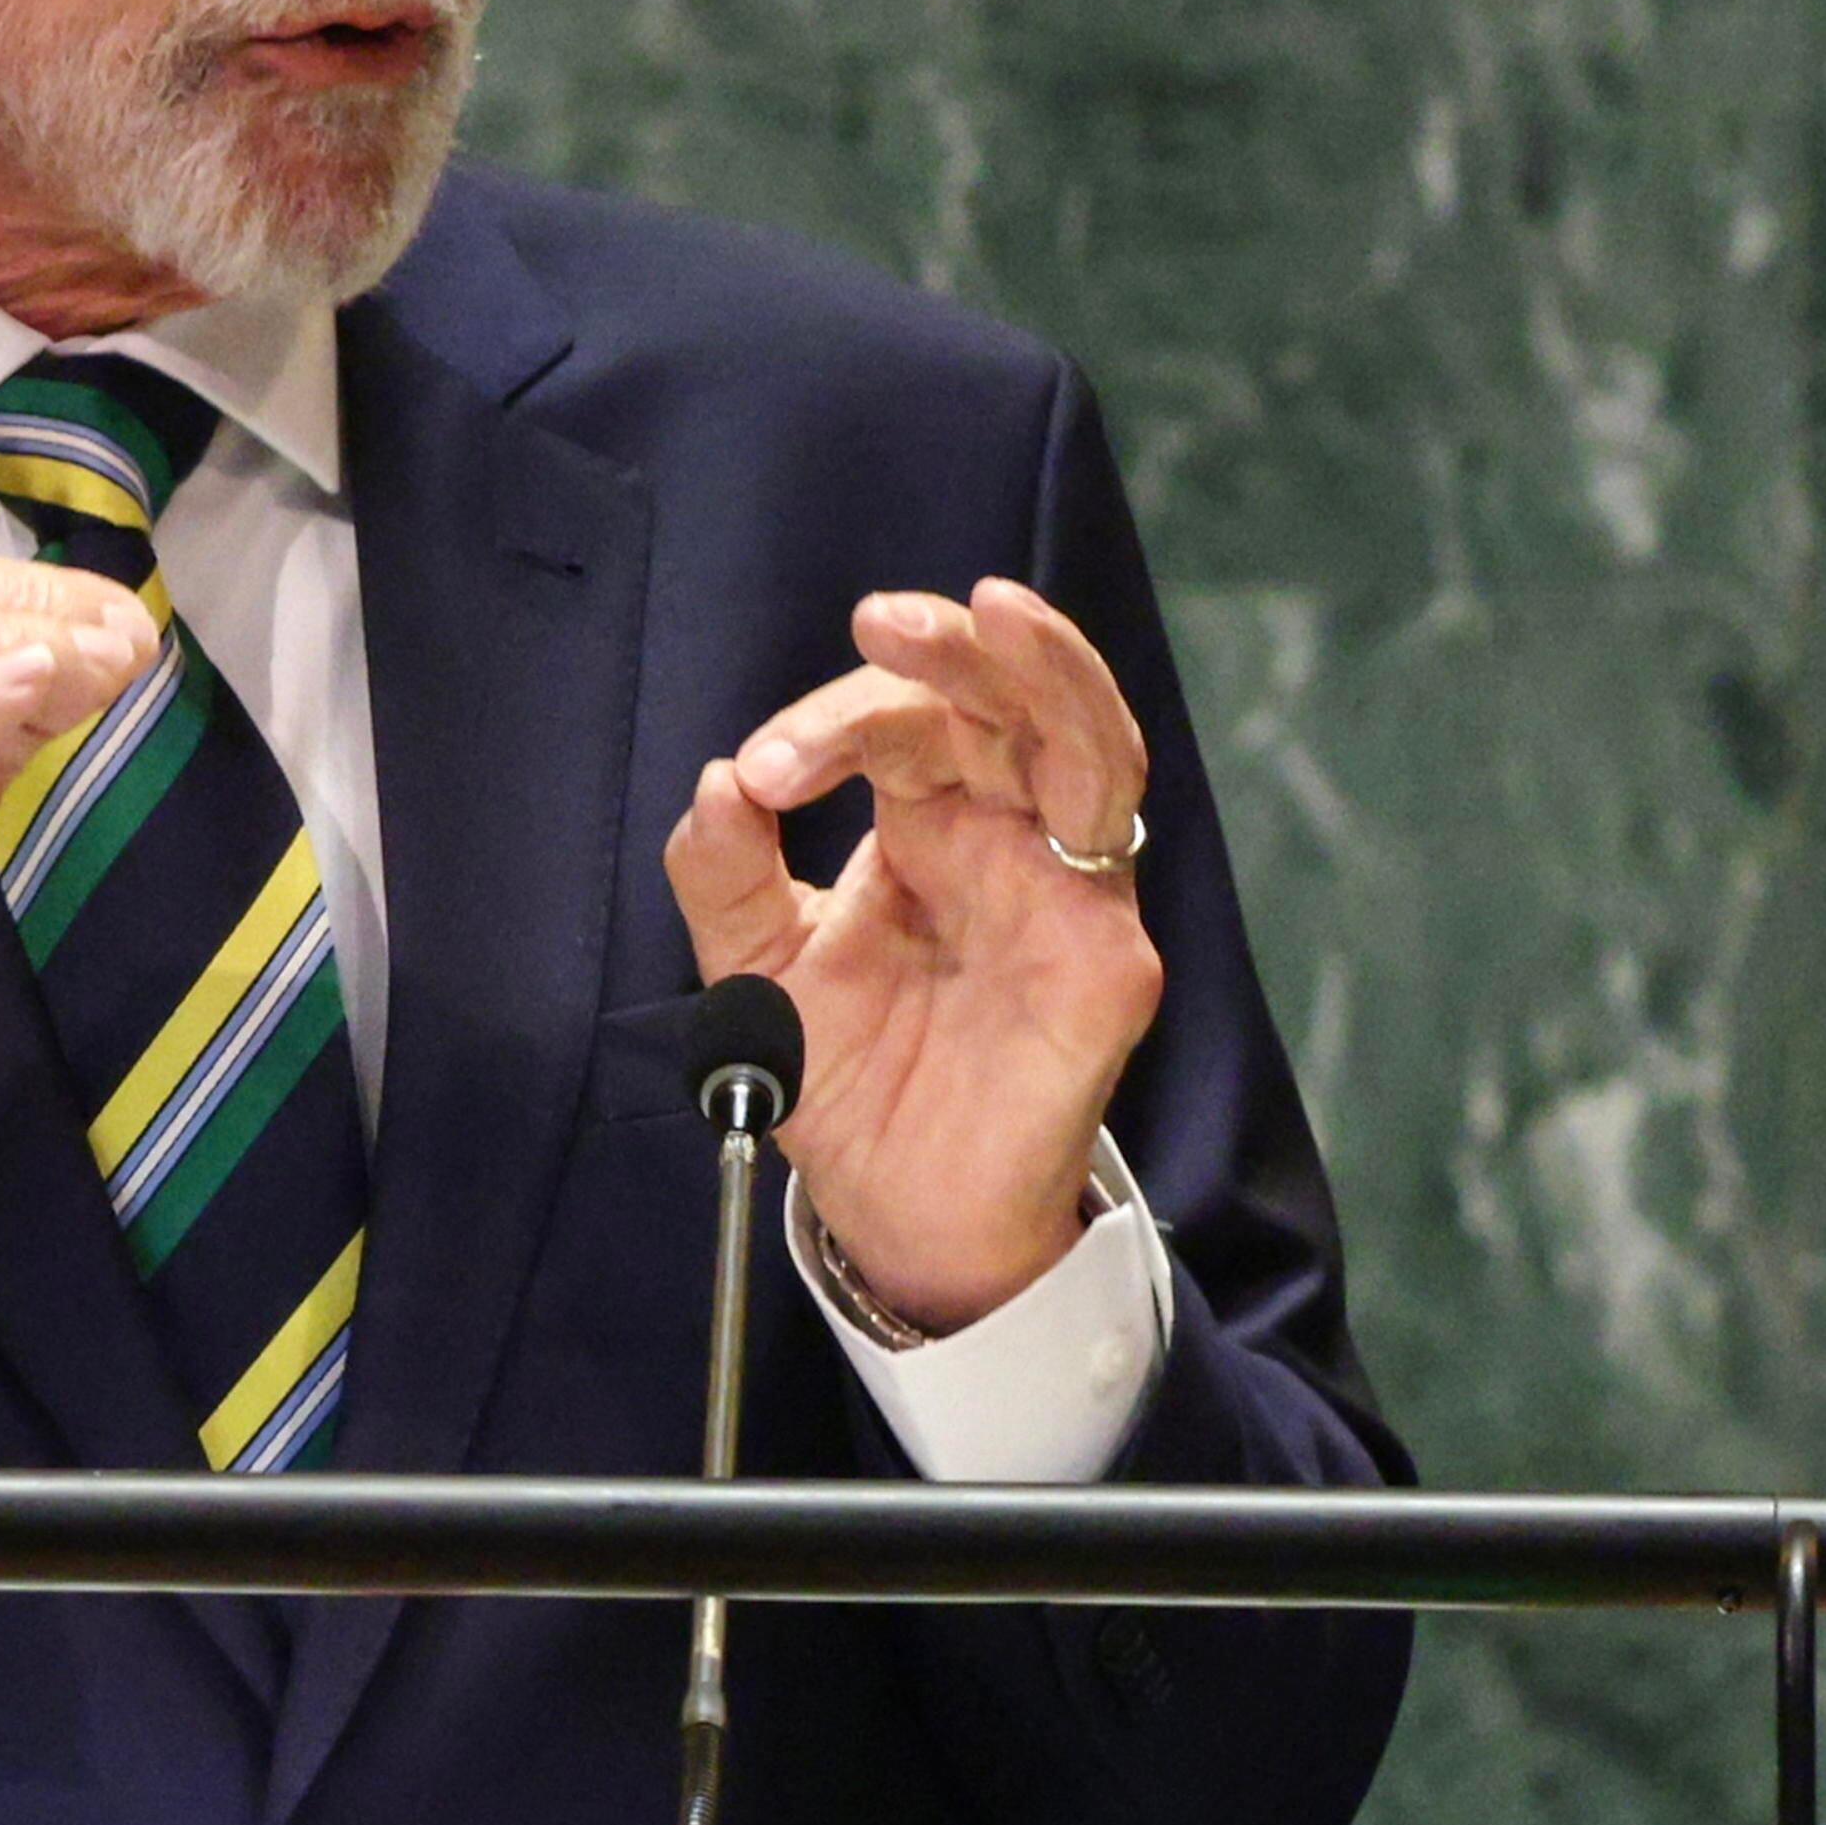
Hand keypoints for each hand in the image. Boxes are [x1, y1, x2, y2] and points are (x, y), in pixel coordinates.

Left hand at [661, 578, 1166, 1332]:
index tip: (764, 772)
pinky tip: (1037, 744)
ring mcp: (1067, 891)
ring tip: (988, 614)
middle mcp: (1008, 838)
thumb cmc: (846, 1081)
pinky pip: (1110, 850)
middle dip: (951, 647)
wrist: (892, 1209)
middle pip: (1008, 701)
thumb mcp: (753, 968)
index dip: (835, 722)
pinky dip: (1083, 776)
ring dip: (1046, 669)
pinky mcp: (1106, 957)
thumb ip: (725, 876)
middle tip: (880, 621)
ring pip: (1091, 740)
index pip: (903, 724)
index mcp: (929, 824)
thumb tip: (715, 782)